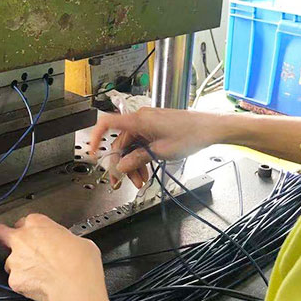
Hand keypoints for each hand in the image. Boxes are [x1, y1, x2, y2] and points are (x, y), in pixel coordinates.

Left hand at [0, 214, 106, 300]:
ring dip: (20, 266)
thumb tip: (68, 246)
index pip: (26, 221)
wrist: (75, 283)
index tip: (36, 235)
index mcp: (37, 223)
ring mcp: (15, 260)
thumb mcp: (78, 240)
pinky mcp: (14, 280)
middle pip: (3, 234)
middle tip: (8, 242)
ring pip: (10, 262)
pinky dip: (25, 284)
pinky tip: (38, 285)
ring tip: (37, 273)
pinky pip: (17, 281)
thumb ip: (63, 239)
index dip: (30, 230)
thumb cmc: (79, 261)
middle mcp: (22, 239)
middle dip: (4, 237)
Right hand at [89, 107, 225, 187]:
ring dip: (132, 163)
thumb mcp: (160, 152)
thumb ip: (137, 159)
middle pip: (120, 142)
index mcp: (138, 120)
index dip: (95, 137)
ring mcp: (147, 123)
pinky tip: (145, 170)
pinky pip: (140, 143)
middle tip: (123, 181)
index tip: (91, 151)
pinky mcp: (154, 127)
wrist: (209, 129)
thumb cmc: (190, 135)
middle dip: (122, 163)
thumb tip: (121, 167)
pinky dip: (140, 157)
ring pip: (130, 145)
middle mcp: (140, 119)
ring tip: (140, 180)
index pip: (107, 123)